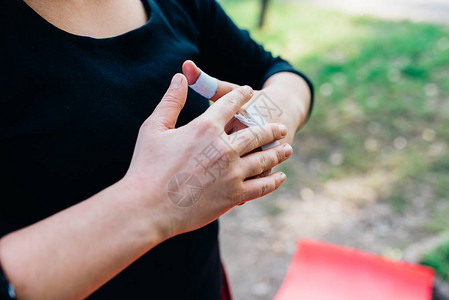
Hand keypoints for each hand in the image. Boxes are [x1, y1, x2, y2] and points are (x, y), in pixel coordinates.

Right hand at [124, 73, 291, 238]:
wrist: (148, 208)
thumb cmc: (147, 167)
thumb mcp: (154, 128)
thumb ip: (170, 101)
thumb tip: (179, 76)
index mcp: (205, 127)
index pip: (230, 104)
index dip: (241, 95)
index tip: (249, 92)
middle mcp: (224, 148)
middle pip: (257, 133)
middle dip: (272, 129)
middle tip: (282, 128)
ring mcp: (232, 173)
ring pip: (264, 159)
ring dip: (278, 153)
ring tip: (288, 149)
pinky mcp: (234, 195)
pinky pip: (261, 186)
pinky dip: (273, 180)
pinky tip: (279, 177)